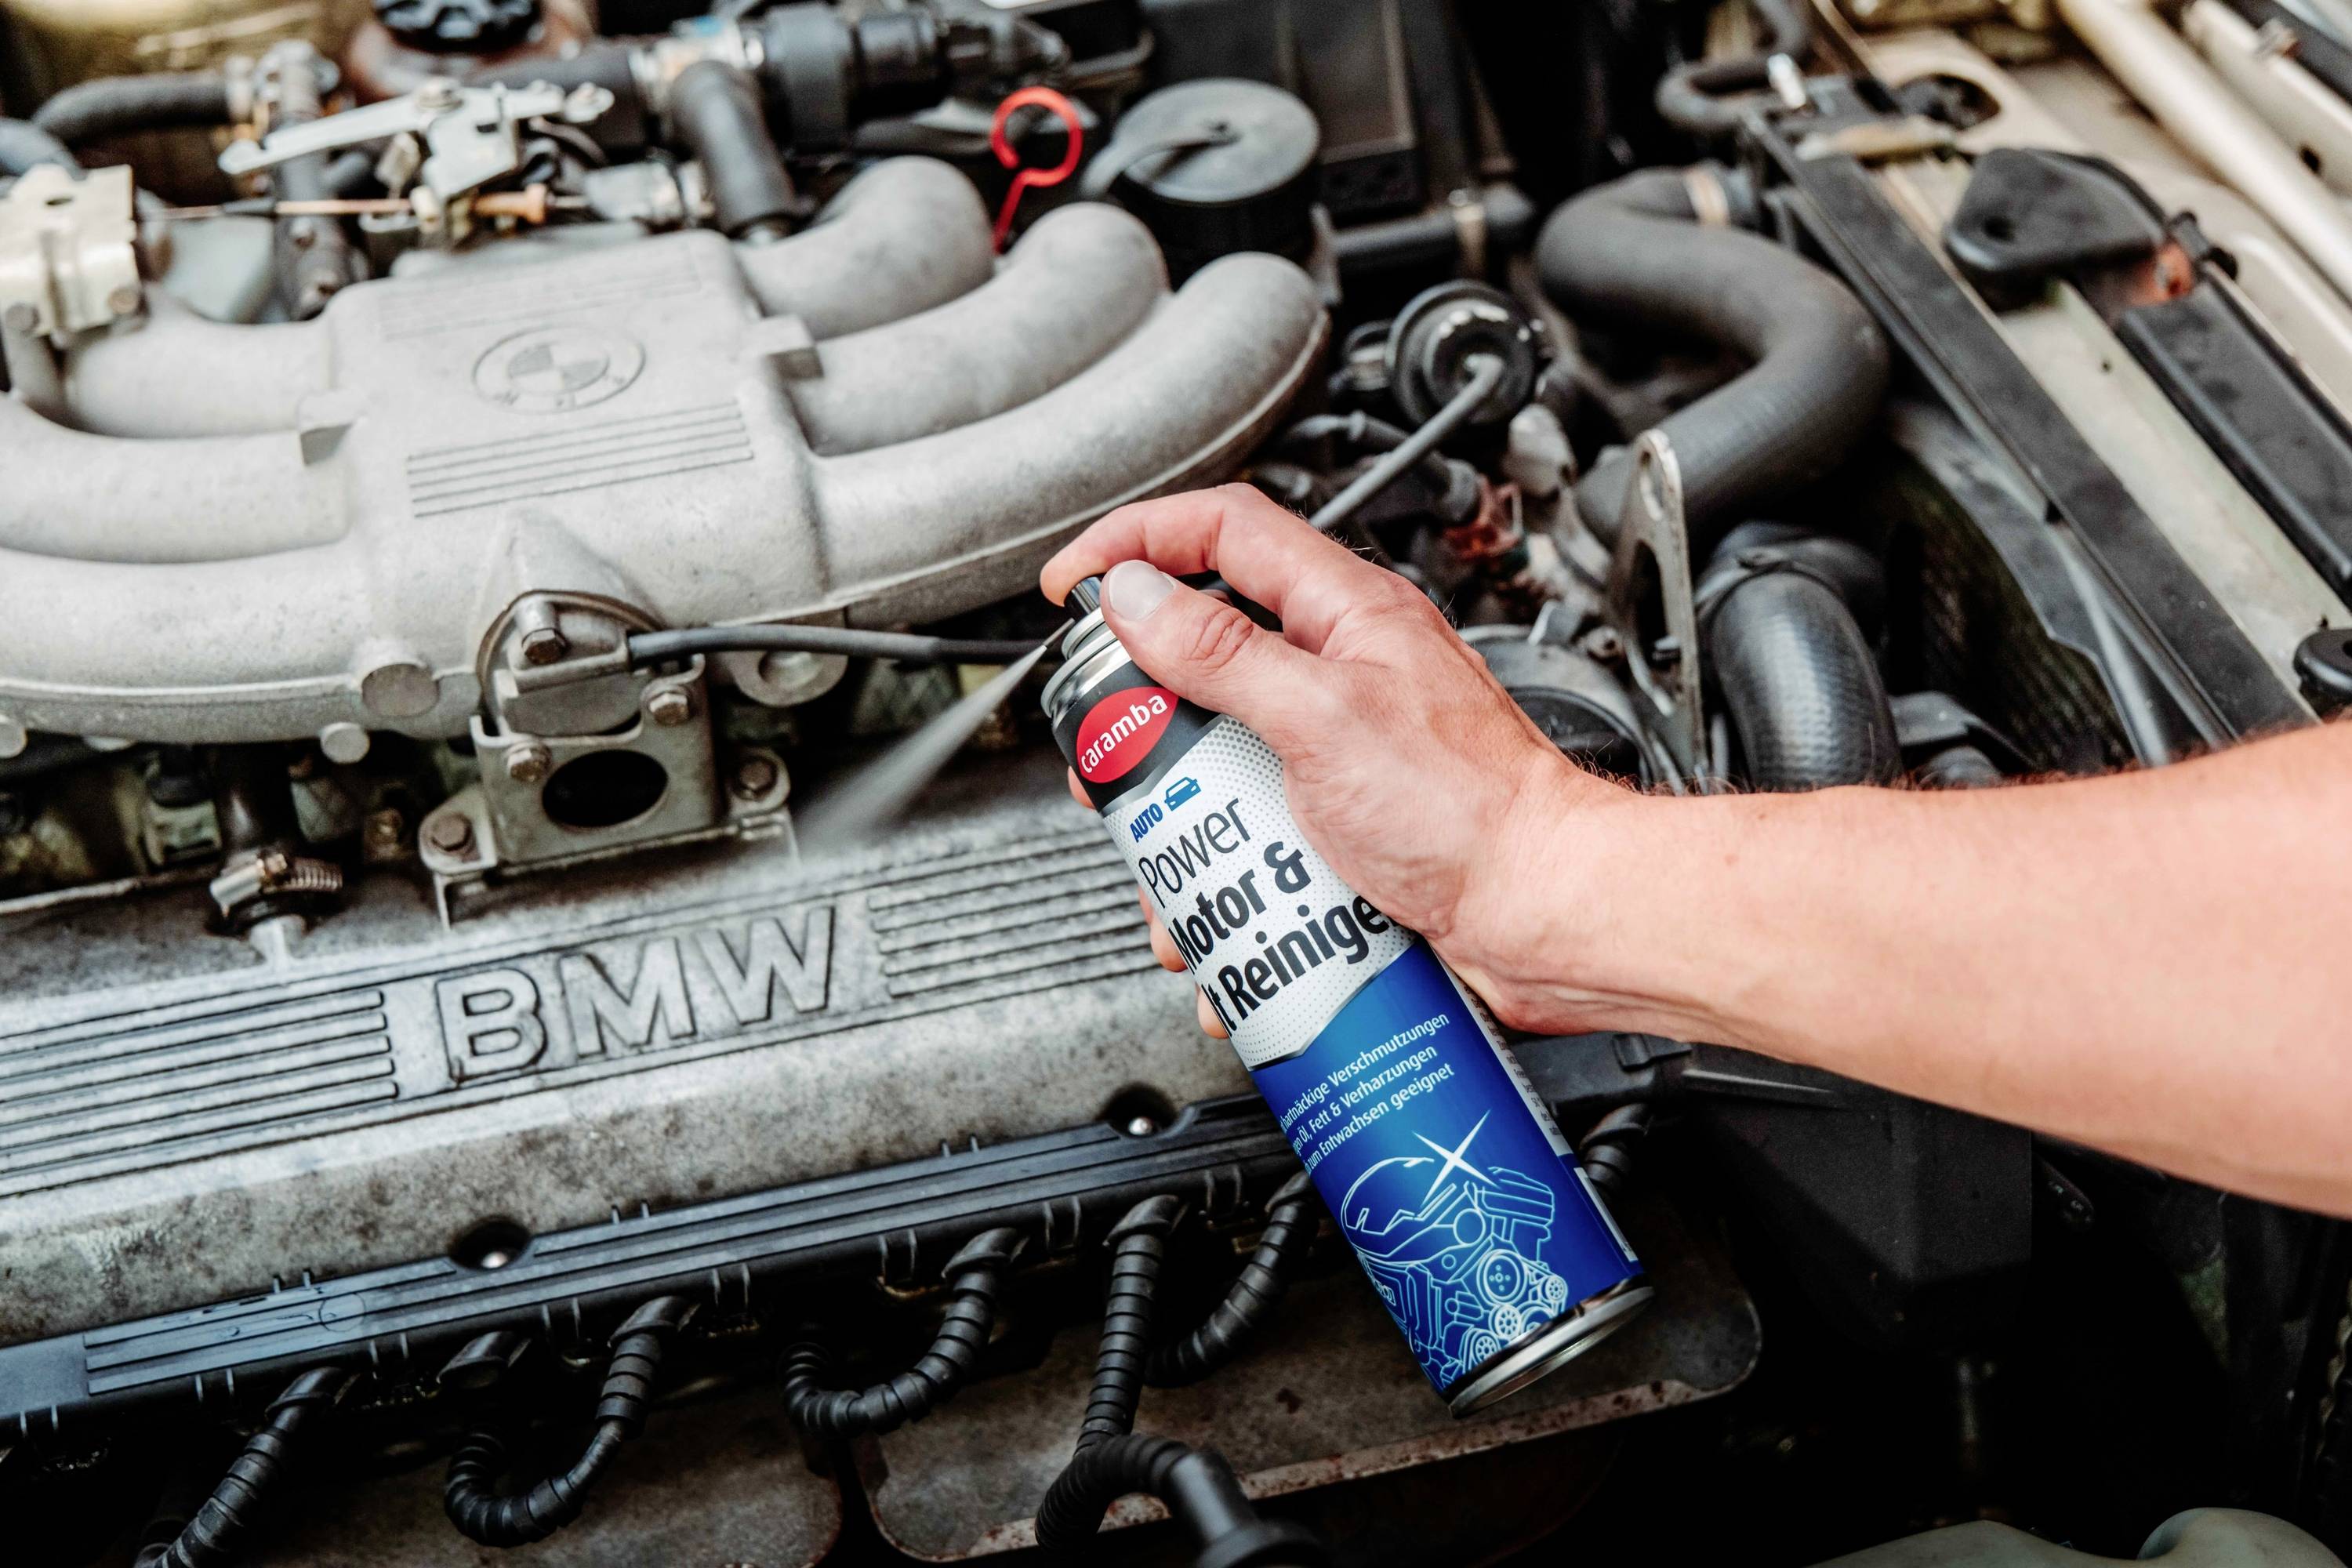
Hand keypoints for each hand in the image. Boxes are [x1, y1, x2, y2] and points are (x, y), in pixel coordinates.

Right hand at [1041, 484, 1640, 1036]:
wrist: (1545, 911)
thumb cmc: (1473, 811)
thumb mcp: (1322, 718)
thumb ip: (1224, 653)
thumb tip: (1138, 596)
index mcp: (1344, 612)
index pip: (1222, 530)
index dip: (1137, 540)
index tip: (1073, 583)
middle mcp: (1342, 667)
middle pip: (1205, 652)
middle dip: (1144, 710)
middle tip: (1111, 752)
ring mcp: (1343, 742)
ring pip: (1222, 753)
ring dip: (1183, 814)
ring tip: (1173, 859)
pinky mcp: (1346, 815)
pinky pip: (1259, 828)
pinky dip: (1229, 873)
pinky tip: (1227, 917)